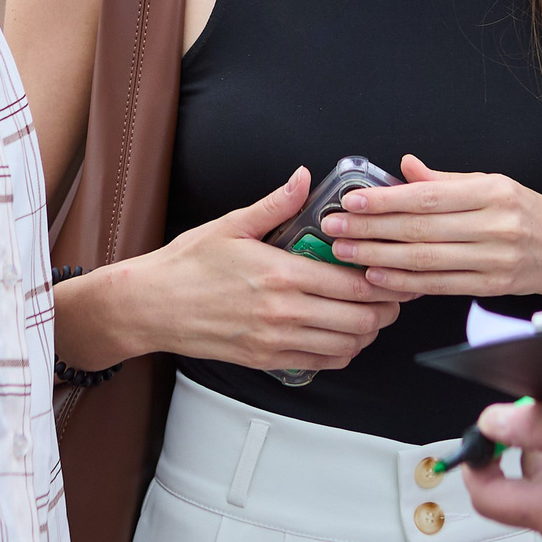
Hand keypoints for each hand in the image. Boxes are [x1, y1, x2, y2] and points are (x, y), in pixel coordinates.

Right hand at [60, 168, 403, 374]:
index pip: (353, 284)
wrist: (152, 306)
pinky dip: (342, 351)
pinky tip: (341, 334)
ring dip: (366, 331)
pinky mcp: (267, 359)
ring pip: (346, 345)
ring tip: (368, 313)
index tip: (389, 271)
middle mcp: (283, 311)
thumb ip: (276, 204)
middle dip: (383, 308)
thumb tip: (304, 178)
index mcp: (281, 273)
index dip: (382, 281)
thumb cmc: (187, 265)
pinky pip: (322, 363)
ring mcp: (276, 340)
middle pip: (360, 319)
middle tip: (389, 293)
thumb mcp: (232, 225)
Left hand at [319, 154, 541, 306]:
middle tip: (334, 230)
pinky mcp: (491, 285)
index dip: (386, 201)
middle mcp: (495, 225)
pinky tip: (378, 278)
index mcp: (492, 192)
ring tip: (346, 254)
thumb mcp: (492, 183)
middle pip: (422, 230)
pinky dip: (406, 283)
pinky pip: (439, 286)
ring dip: (380, 259)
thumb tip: (405, 167)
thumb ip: (446, 179)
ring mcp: (494, 259)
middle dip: (372, 231)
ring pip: (426, 261)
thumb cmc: (525, 212)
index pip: (429, 197)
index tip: (351, 202)